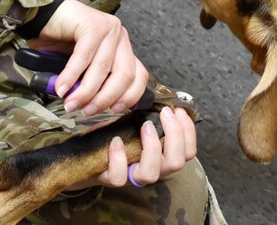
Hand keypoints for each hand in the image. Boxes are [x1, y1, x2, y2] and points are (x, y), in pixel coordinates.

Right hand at [28, 0, 148, 115]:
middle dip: (105, 98)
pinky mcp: (92, 23)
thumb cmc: (61, 43)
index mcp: (122, 48)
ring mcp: (108, 28)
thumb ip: (94, 82)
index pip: (139, 75)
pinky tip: (62, 88)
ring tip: (71, 103)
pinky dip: (72, 76)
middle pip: (124, 75)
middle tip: (87, 111)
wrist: (42, 16)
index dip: (130, 96)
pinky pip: (84, 57)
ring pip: (103, 68)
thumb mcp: (84, 68)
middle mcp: (120, 37)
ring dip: (85, 91)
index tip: (114, 111)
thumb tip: (93, 107)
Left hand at [65, 106, 196, 190]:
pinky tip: (115, 141)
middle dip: (174, 135)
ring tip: (145, 125)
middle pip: (176, 163)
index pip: (188, 152)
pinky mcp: (112, 179)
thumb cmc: (118, 134)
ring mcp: (132, 177)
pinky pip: (120, 177)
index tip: (178, 109)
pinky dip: (119, 158)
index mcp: (163, 156)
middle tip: (164, 113)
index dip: (188, 131)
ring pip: (151, 174)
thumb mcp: (137, 122)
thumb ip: (152, 115)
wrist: (88, 154)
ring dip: (151, 147)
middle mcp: (152, 169)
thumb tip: (165, 97)